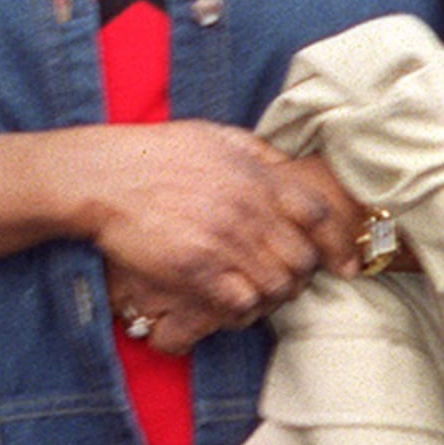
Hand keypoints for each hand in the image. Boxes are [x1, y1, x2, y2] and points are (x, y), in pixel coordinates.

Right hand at [66, 122, 358, 338]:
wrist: (100, 177)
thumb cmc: (155, 153)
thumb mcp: (213, 135)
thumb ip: (259, 153)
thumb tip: (291, 168)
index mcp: (255, 175)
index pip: (319, 215)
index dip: (338, 244)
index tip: (343, 264)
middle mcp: (246, 208)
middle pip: (302, 258)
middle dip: (300, 274)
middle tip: (286, 277)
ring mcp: (222, 241)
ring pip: (277, 286)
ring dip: (273, 294)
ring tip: (258, 291)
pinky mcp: (196, 269)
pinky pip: (242, 304)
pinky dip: (244, 309)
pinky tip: (233, 302)